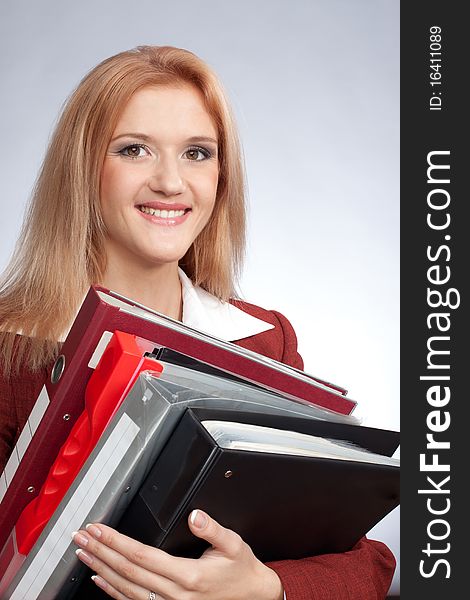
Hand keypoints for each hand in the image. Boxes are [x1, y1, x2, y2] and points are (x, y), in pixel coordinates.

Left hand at [72, 509, 283, 599]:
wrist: (252, 597)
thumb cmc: (241, 571)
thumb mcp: (233, 544)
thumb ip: (212, 529)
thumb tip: (195, 515)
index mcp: (188, 575)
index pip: (141, 556)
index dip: (116, 542)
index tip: (99, 529)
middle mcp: (175, 595)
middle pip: (127, 572)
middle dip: (101, 552)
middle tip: (81, 537)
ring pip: (125, 589)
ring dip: (101, 570)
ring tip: (84, 554)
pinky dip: (112, 592)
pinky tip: (99, 581)